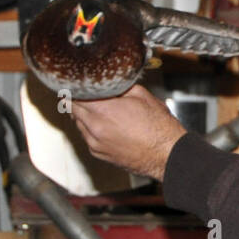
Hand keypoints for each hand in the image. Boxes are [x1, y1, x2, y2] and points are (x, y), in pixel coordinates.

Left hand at [71, 85, 186, 180]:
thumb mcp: (143, 96)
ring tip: (98, 110)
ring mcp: (95, 143)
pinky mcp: (98, 154)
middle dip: (77, 100)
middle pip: (71, 109)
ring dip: (84, 115)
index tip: (78, 84)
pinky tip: (105, 125)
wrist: (167, 155)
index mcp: (104, 110)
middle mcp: (95, 128)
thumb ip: (120, 87)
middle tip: (85, 94)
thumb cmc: (159, 128)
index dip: (75, 87)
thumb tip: (110, 83)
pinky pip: (86, 137)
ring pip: (78, 123)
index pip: (74, 95)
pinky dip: (91, 129)